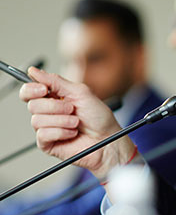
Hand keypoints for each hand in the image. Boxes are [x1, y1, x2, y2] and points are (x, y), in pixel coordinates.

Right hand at [19, 67, 134, 179]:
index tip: (44, 89)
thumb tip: (33, 71)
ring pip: (37, 120)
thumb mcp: (81, 93)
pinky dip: (61, 132)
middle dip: (55, 106)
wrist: (108, 139)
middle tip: (72, 109)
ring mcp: (47, 128)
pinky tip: (73, 133)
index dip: (32, 89)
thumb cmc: (99, 118)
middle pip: (32, 105)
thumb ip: (56, 81)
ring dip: (61, 120)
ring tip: (76, 123)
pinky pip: (43, 134)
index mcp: (53, 97)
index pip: (29, 90)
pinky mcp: (47, 143)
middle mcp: (47, 112)